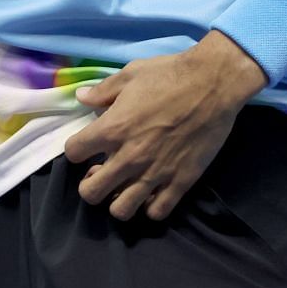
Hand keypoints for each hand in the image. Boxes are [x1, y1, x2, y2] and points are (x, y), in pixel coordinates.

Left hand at [61, 32, 266, 222]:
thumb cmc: (169, 75)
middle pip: (91, 192)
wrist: (213, 84)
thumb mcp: (130, 74)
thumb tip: (81, 98)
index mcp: (112, 129)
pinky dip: (150, 207)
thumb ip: (103, 91)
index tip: (86, 146)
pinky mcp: (181, 182)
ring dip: (117, 201)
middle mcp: (129, 157)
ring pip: (122, 210)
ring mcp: (155, 174)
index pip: (74, 152)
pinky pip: (157, 212)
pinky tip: (151, 193)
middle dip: (90, 185)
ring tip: (124, 187)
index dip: (77, 149)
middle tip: (101, 172)